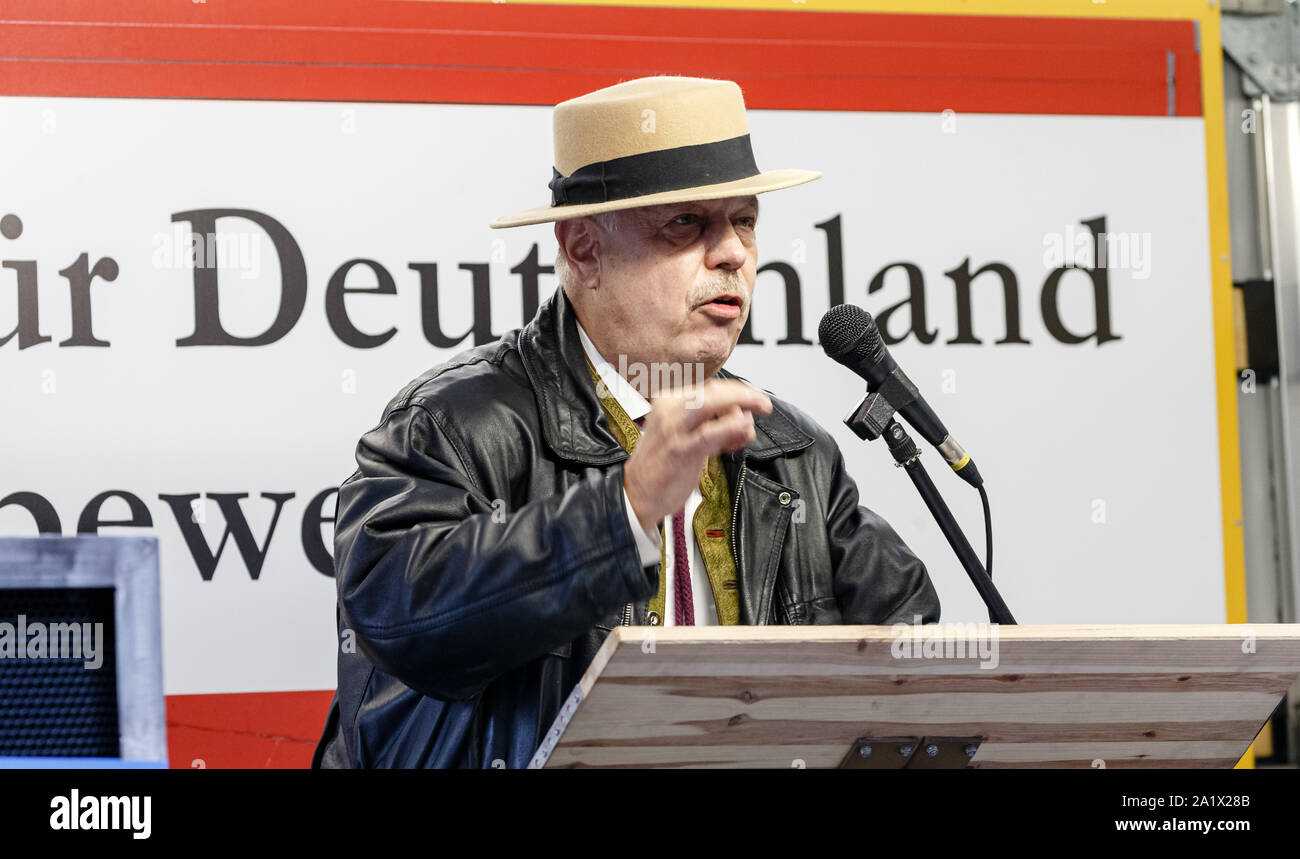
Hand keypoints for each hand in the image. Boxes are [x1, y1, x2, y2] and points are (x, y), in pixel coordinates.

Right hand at [623, 379, 772, 535]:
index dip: (736, 392)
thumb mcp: (682, 434)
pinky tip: (742, 433)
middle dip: (745, 395)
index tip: (753, 399)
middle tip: (763, 405)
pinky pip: (715, 431)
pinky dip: (734, 427)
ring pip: (715, 402)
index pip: (708, 387)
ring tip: (746, 431)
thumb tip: (741, 416)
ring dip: (743, 409)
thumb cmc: (660, 467)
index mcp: (668, 402)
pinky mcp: (684, 448)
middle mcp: (670, 409)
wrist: (635, 495)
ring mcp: (676, 427)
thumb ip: (709, 422)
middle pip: (715, 390)